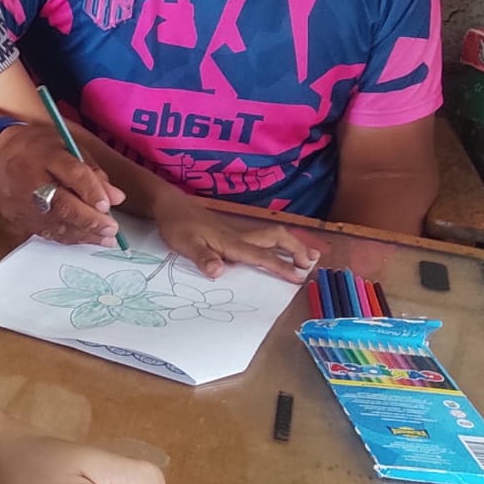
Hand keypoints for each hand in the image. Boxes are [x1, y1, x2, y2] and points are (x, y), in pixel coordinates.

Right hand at [0, 124, 125, 244]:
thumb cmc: (36, 149)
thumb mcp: (66, 146)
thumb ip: (91, 171)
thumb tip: (115, 198)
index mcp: (44, 154)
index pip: (72, 173)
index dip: (91, 190)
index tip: (108, 204)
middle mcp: (30, 180)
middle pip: (62, 204)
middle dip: (90, 220)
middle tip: (111, 229)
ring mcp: (22, 203)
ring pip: (56, 224)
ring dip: (83, 234)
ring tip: (105, 238)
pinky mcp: (18, 218)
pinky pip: (46, 232)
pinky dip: (69, 237)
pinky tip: (86, 238)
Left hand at [155, 193, 318, 281]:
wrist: (171, 205)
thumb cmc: (177, 225)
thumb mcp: (185, 243)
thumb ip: (202, 257)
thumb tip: (219, 271)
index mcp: (231, 242)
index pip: (261, 255)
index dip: (281, 266)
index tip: (299, 277)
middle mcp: (240, 236)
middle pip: (276, 238)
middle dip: (296, 249)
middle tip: (312, 263)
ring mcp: (238, 232)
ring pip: (272, 236)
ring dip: (292, 245)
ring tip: (310, 256)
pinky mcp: (233, 232)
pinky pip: (263, 238)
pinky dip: (279, 244)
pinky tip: (282, 250)